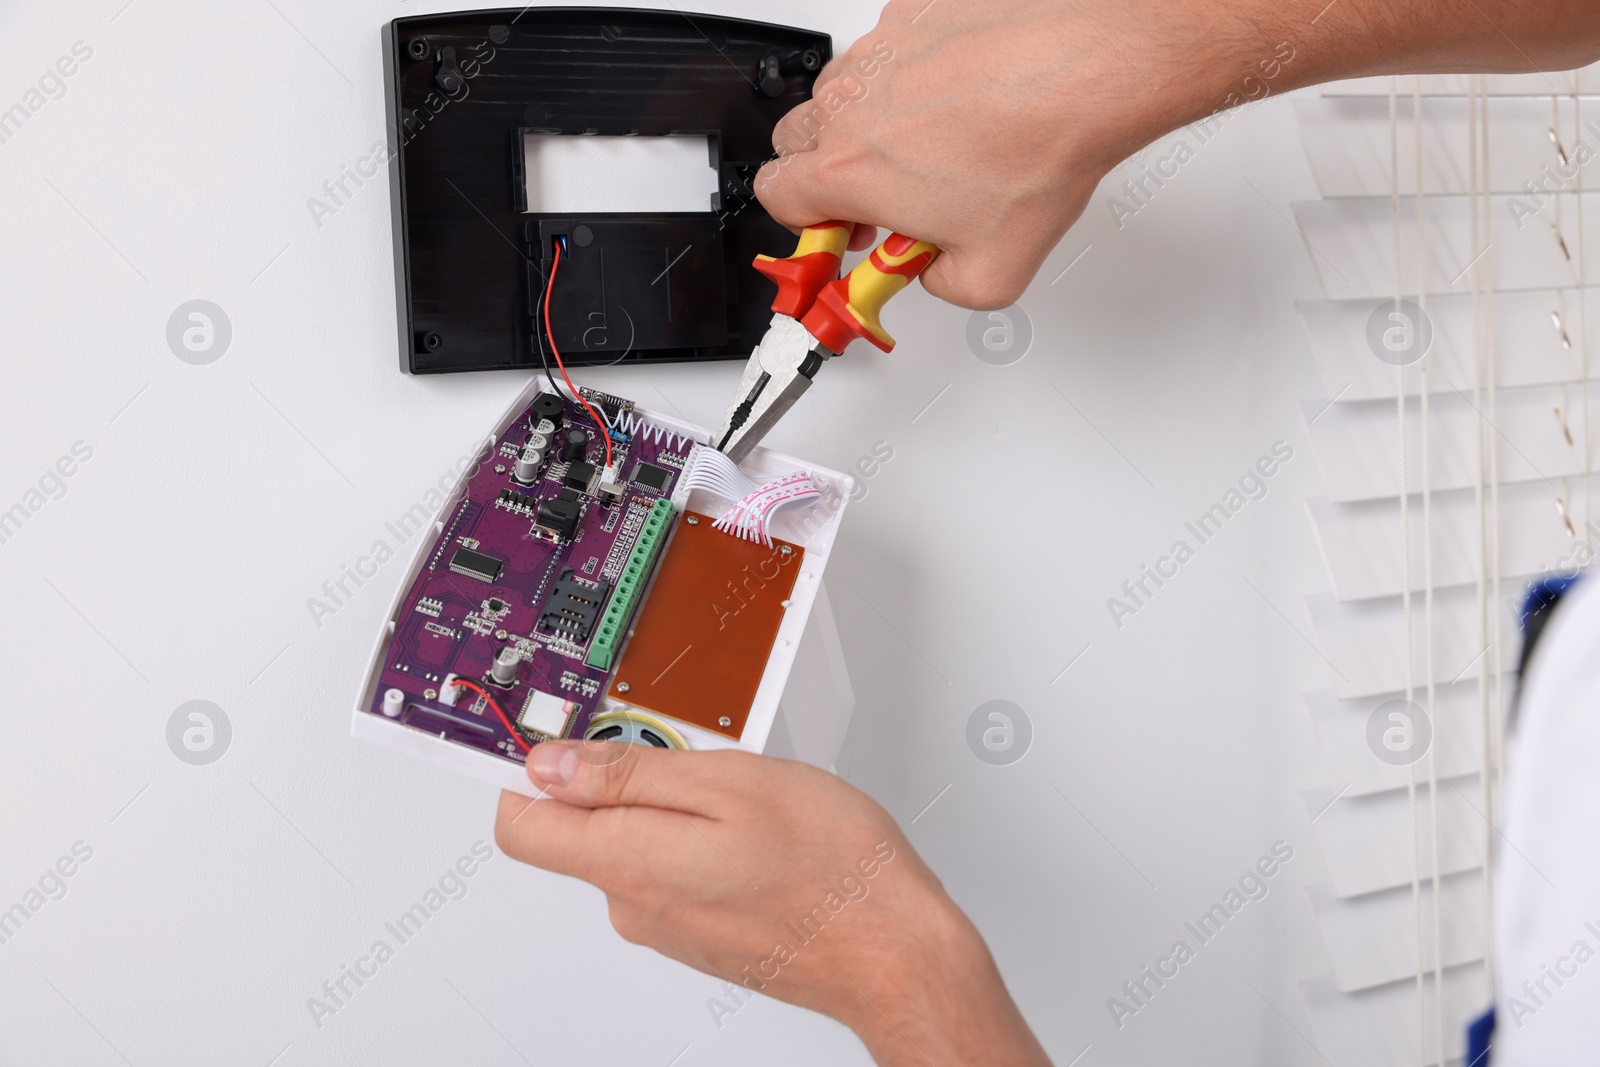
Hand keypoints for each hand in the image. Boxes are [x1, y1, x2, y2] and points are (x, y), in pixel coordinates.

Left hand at [494, 740, 1049, 1065]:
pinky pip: (672, 871)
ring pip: (634, 845)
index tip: (542, 733)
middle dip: (618, 777)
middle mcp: (633, 905)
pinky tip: (754, 829)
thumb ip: (629, 775)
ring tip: (742, 791)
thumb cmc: (832, 869)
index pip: (519, 824)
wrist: (893, 952)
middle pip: (580, 828)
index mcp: (629, 861)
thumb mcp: (731, 783)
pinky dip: (698, 839)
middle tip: (688, 748)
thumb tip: (550, 764)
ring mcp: (666, 927)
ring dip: (669, 807)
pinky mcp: (698, 935)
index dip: (520, 770)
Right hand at [756, 0, 1599, 309]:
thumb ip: (952, 283)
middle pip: (809, 145)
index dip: (805, 251)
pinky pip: (918, 44)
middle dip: (847, 182)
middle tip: (905, 211)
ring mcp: (900, 34)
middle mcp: (864, 86)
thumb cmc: (1070, 119)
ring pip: (865, 89)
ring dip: (898, 129)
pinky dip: (943, 74)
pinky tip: (1006, 94)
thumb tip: (945, 279)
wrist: (1136, 24)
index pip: (784, 212)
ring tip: (975, 149)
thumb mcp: (1002, 261)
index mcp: (855, 161)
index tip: (821, 272)